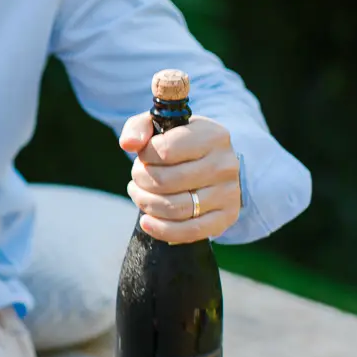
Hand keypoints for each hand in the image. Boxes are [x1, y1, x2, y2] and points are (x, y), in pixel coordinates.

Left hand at [118, 113, 240, 243]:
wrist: (213, 164)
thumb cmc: (181, 143)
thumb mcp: (161, 126)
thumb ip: (139, 127)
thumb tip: (128, 144)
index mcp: (212, 136)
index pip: (165, 150)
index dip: (145, 156)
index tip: (144, 156)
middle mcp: (225, 164)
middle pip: (167, 181)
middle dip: (141, 181)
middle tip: (137, 177)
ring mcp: (228, 193)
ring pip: (175, 208)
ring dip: (146, 203)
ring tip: (139, 194)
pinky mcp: (226, 217)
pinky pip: (190, 230)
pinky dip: (162, 230)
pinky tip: (147, 222)